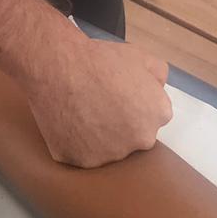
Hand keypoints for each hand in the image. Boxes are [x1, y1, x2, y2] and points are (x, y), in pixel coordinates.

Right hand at [23, 36, 170, 166]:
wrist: (58, 66)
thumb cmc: (99, 58)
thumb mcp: (140, 55)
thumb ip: (158, 75)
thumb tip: (156, 89)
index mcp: (158, 115)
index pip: (150, 117)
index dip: (132, 106)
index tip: (116, 96)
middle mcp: (141, 141)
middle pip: (131, 138)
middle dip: (119, 125)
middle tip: (97, 104)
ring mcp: (111, 155)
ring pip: (107, 151)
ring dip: (97, 138)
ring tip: (80, 112)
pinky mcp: (81, 162)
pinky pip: (80, 156)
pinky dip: (74, 144)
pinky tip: (67, 123)